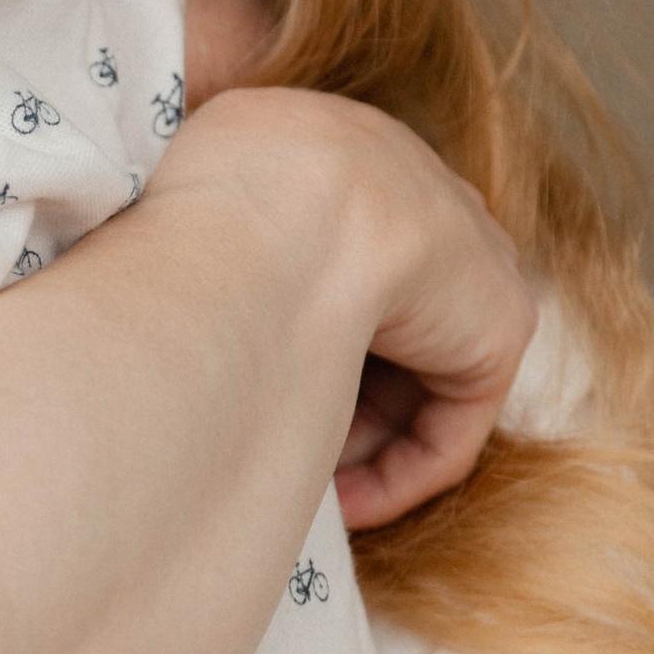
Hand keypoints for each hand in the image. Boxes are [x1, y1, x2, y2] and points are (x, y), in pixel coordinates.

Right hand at [158, 87, 535, 528]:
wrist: (283, 210)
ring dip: (348, 448)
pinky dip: (395, 475)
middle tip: (262, 442)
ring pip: (405, 381)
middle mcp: (411, 188)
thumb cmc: (199, 203)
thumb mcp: (181, 190)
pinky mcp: (498, 324)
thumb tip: (156, 284)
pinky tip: (338, 505)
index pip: (315, 259)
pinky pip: (449, 422)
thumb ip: (203, 233)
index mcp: (333, 149)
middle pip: (368, 323)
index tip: (225, 386)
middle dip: (320, 396)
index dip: (272, 333)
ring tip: (293, 489)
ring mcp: (465, 253)